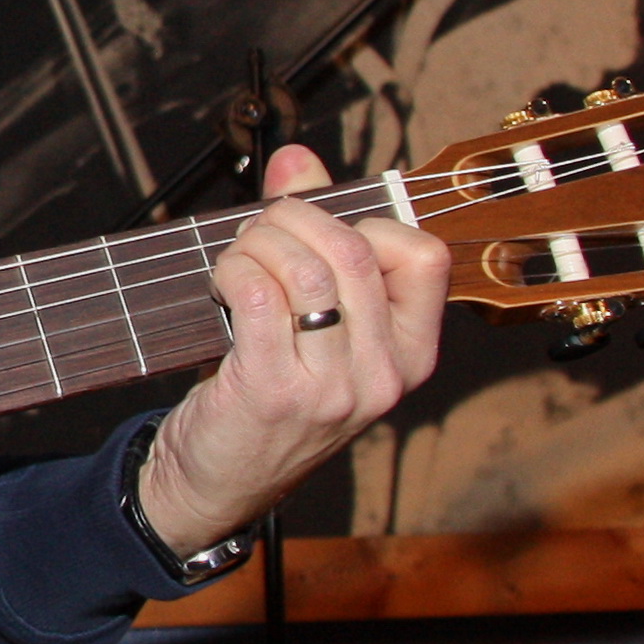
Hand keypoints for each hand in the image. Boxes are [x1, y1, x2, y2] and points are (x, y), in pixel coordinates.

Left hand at [130, 145, 448, 558]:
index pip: (423, 256)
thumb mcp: (312, 321)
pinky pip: (259, 295)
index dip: (366, 222)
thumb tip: (296, 159)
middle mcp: (384, 375)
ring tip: (238, 260)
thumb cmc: (270, 392)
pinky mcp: (275, 392)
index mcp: (411, 354)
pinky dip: (233, 270)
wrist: (220, 483)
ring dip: (257, 244)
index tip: (319, 232)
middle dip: (294, 219)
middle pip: (355, 249)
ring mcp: (334, 389)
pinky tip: (221, 286)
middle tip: (259, 233)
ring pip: (306, 268)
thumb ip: (313, 236)